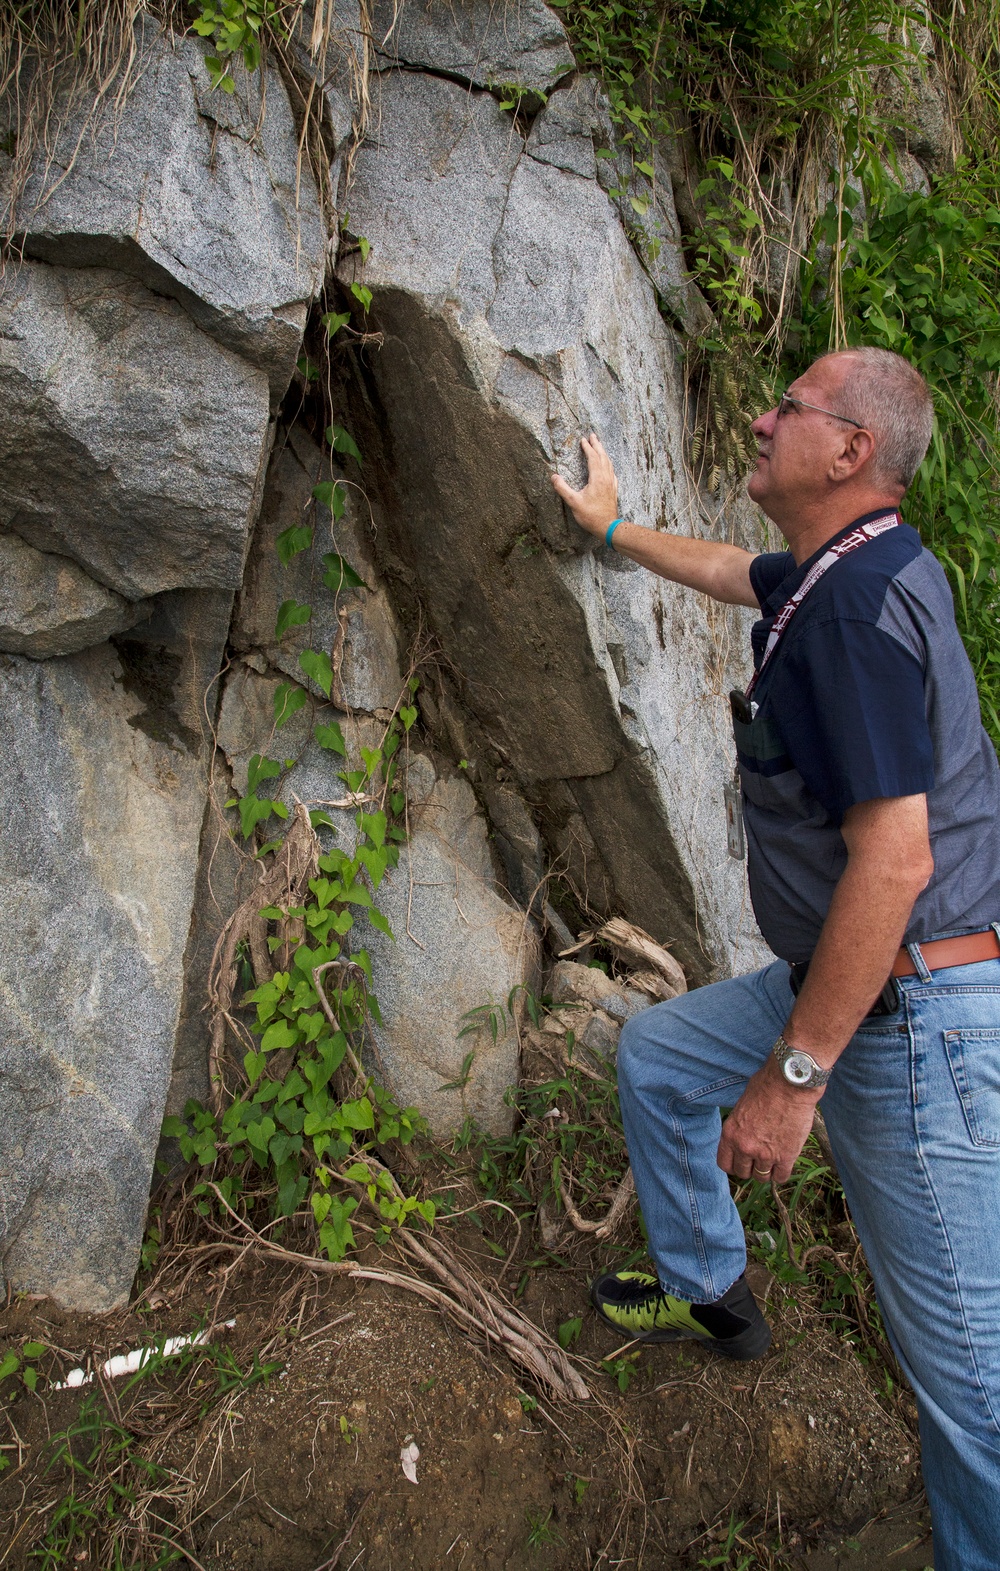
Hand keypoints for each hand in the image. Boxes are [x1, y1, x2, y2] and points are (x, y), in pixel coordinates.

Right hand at [551, 433, 619, 537]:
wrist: (608, 526)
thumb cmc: (591, 515)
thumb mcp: (573, 502)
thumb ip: (563, 488)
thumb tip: (554, 477)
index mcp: (597, 478)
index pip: (593, 458)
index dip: (588, 448)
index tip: (583, 440)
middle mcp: (606, 478)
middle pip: (603, 456)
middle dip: (597, 445)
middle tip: (593, 435)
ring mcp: (611, 483)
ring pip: (609, 463)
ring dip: (603, 453)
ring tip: (599, 446)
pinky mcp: (613, 490)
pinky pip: (612, 472)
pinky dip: (608, 464)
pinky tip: (608, 466)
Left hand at [717, 1056, 820, 1183]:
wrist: (789, 1084)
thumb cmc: (766, 1087)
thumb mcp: (742, 1106)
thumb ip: (740, 1126)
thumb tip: (744, 1134)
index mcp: (730, 1133)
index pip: (725, 1164)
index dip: (734, 1164)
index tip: (742, 1160)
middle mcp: (744, 1146)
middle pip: (743, 1173)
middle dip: (751, 1167)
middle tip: (760, 1158)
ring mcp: (764, 1154)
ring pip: (762, 1177)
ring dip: (767, 1170)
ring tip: (774, 1159)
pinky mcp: (785, 1157)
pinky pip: (780, 1177)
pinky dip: (782, 1172)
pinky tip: (785, 1162)